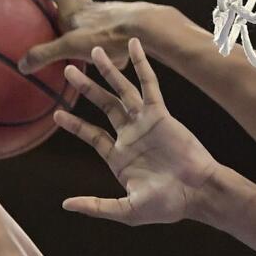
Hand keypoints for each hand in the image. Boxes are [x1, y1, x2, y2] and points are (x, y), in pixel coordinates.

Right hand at [17, 0, 163, 72]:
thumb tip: (21, 65)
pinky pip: (117, 30)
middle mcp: (94, 7)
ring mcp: (114, 14)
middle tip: (64, 16)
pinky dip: (114, 41)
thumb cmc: (105, 35)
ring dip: (94, 24)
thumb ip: (45, 54)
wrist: (145, 29)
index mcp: (76, 8)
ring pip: (99, 13)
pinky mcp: (130, 26)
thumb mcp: (70, 46)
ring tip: (92, 47)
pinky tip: (116, 58)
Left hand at [56, 39, 219, 225]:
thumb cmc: (167, 205)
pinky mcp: (161, 114)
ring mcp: (145, 123)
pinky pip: (149, 85)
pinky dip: (141, 64)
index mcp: (121, 157)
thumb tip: (66, 204)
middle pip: (104, 105)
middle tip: (68, 70)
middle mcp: (131, 136)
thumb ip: (96, 205)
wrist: (197, 192)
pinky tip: (134, 45)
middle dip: (86, 88)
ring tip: (94, 50)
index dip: (75, 124)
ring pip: (122, 91)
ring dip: (108, 71)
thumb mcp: (126, 210)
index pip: (92, 135)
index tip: (58, 113)